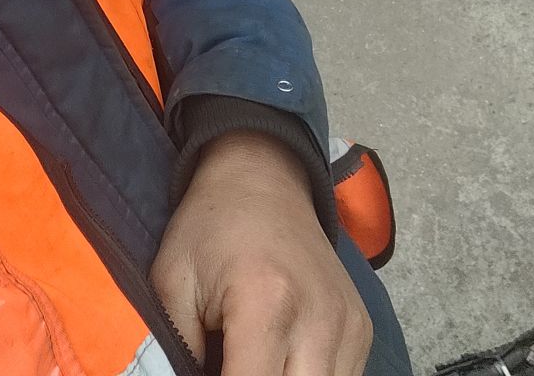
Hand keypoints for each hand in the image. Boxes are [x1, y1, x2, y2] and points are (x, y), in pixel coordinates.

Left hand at [150, 131, 372, 375]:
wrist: (261, 176)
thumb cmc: (211, 226)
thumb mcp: (172, 281)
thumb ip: (177, 351)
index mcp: (265, 302)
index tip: (205, 372)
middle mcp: (318, 318)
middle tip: (229, 363)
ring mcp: (347, 325)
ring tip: (250, 360)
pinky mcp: (362, 328)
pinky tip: (279, 359)